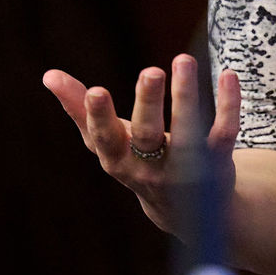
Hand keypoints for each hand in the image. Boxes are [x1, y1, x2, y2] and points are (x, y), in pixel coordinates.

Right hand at [42, 55, 240, 234]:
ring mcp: (185, 169)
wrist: (190, 215)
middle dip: (148, 104)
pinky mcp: (217, 164)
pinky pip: (223, 134)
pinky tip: (228, 74)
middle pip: (147, 136)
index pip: (106, 139)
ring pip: (188, 133)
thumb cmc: (138, 163)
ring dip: (187, 96)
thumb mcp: (108, 142)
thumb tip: (48, 75)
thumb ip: (78, 109)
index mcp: (118, 160)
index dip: (100, 117)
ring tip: (184, 59)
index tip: (95, 91)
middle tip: (151, 71)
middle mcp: (150, 168)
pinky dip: (228, 105)